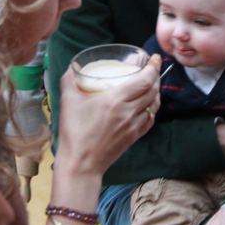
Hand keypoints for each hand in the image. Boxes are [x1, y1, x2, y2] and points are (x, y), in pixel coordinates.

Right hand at [56, 58, 160, 177]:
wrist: (80, 165)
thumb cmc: (74, 133)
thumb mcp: (68, 102)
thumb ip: (69, 80)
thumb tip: (72, 67)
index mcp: (116, 100)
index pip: (145, 80)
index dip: (153, 68)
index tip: (155, 58)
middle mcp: (129, 112)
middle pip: (153, 90)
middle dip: (155, 76)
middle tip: (152, 68)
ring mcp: (133, 126)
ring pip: (154, 105)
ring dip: (156, 92)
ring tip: (151, 84)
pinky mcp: (134, 137)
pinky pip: (150, 119)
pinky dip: (152, 109)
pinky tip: (146, 105)